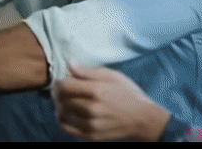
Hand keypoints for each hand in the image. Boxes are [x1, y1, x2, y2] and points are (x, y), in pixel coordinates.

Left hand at [53, 64, 170, 140]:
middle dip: (58, 93)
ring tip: (64, 101)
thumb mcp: (113, 76)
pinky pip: (67, 129)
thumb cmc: (128, 94)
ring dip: (59, 106)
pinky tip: (66, 114)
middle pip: (61, 100)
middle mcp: (91, 109)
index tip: (63, 80)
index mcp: (96, 91)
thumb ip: (89, 72)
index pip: (65, 86)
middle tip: (62, 90)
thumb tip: (70, 65)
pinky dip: (62, 120)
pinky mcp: (90, 136)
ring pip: (62, 114)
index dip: (60, 81)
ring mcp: (90, 124)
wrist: (142, 120)